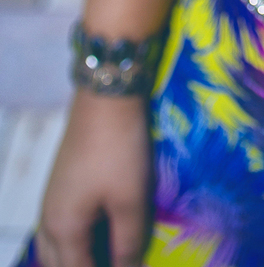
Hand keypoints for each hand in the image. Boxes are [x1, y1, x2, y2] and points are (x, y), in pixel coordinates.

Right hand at [36, 91, 151, 266]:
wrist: (106, 96)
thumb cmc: (120, 149)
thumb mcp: (131, 199)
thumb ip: (129, 242)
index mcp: (63, 230)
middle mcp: (48, 220)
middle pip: (58, 265)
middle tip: (116, 263)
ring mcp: (51, 202)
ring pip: (54, 250)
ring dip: (75, 258)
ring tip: (106, 254)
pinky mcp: (60, 186)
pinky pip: (59, 230)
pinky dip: (75, 242)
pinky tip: (100, 236)